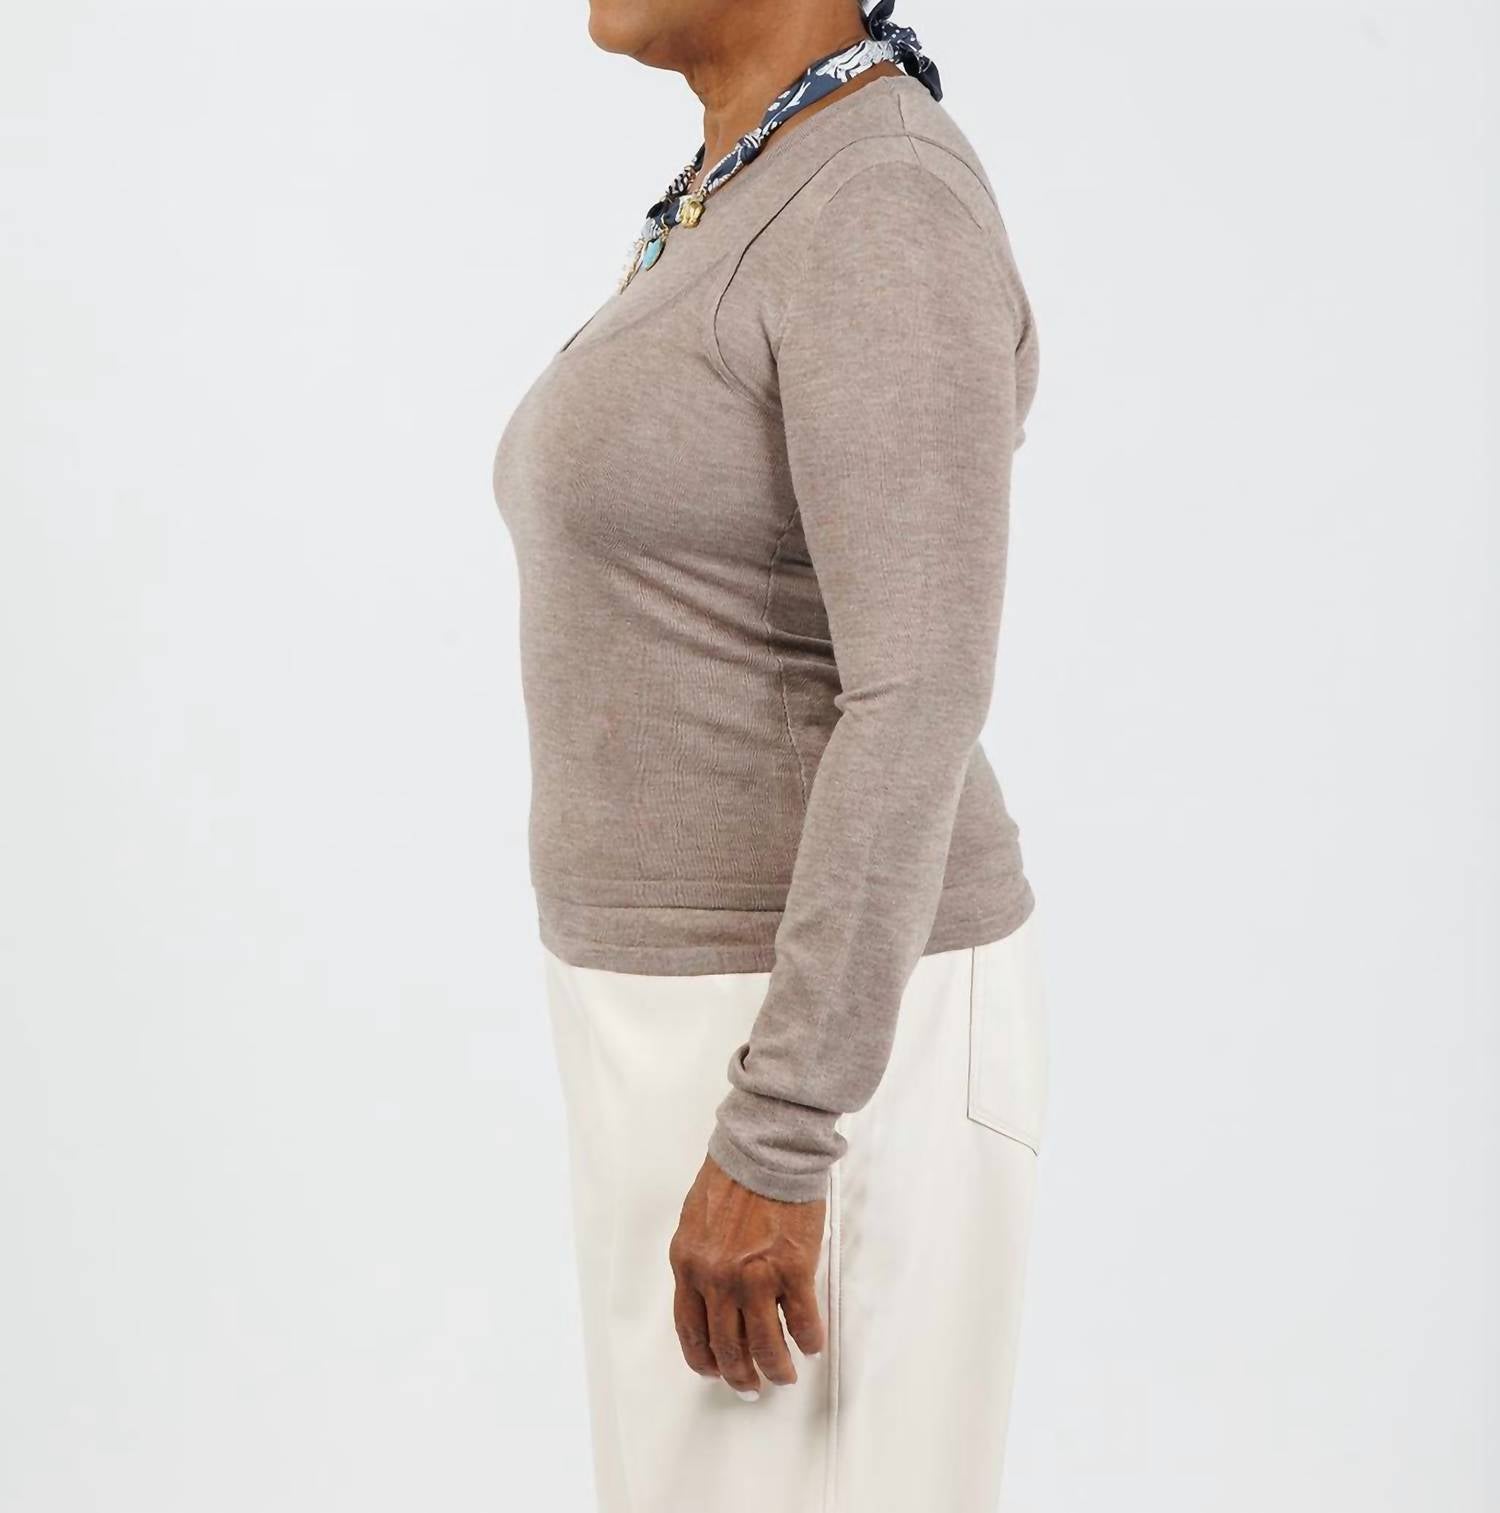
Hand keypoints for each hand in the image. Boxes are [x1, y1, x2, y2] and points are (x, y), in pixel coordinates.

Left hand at [667, 1155, 826, 1396]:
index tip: (715, 1370)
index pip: (691, 1330)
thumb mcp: (697, 1221)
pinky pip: (802, 1323)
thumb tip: (711, 1295)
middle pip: (727, 1346)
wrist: (766, 1148)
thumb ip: (701, 1260)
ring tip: (784, 1374)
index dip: (704, 1359)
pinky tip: (810, 1344)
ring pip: (765, 1346)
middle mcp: (717, 1278)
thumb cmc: (734, 1174)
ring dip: (776, 1368)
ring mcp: (755, 1278)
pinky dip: (808, 1341)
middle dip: (740, 1375)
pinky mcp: (793, 1271)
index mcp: (689, 1265)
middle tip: (751, 1385)